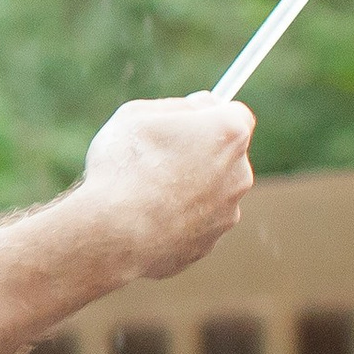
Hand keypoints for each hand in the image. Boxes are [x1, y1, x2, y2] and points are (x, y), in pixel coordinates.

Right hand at [79, 94, 254, 280]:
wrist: (114, 235)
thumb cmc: (123, 168)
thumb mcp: (136, 115)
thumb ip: (174, 108)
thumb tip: (195, 110)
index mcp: (228, 133)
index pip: (235, 114)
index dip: (207, 115)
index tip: (185, 122)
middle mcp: (239, 173)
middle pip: (224, 156)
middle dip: (197, 155)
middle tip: (154, 159)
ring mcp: (226, 213)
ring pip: (208, 194)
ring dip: (184, 190)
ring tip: (140, 195)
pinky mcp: (207, 246)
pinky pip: (191, 226)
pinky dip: (172, 222)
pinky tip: (140, 222)